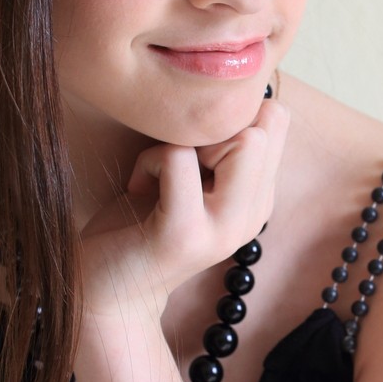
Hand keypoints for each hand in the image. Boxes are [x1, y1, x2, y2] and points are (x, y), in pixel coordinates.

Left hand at [79, 98, 289, 318]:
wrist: (107, 290)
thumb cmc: (140, 221)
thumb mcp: (193, 178)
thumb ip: (220, 145)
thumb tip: (238, 91)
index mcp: (259, 199)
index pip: (275, 119)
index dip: (230, 116)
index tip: (194, 149)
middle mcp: (252, 216)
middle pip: (265, 124)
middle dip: (212, 125)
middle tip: (176, 160)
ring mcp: (224, 229)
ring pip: (240, 140)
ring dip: (184, 141)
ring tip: (160, 174)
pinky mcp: (185, 234)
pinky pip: (178, 156)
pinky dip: (150, 160)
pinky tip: (138, 188)